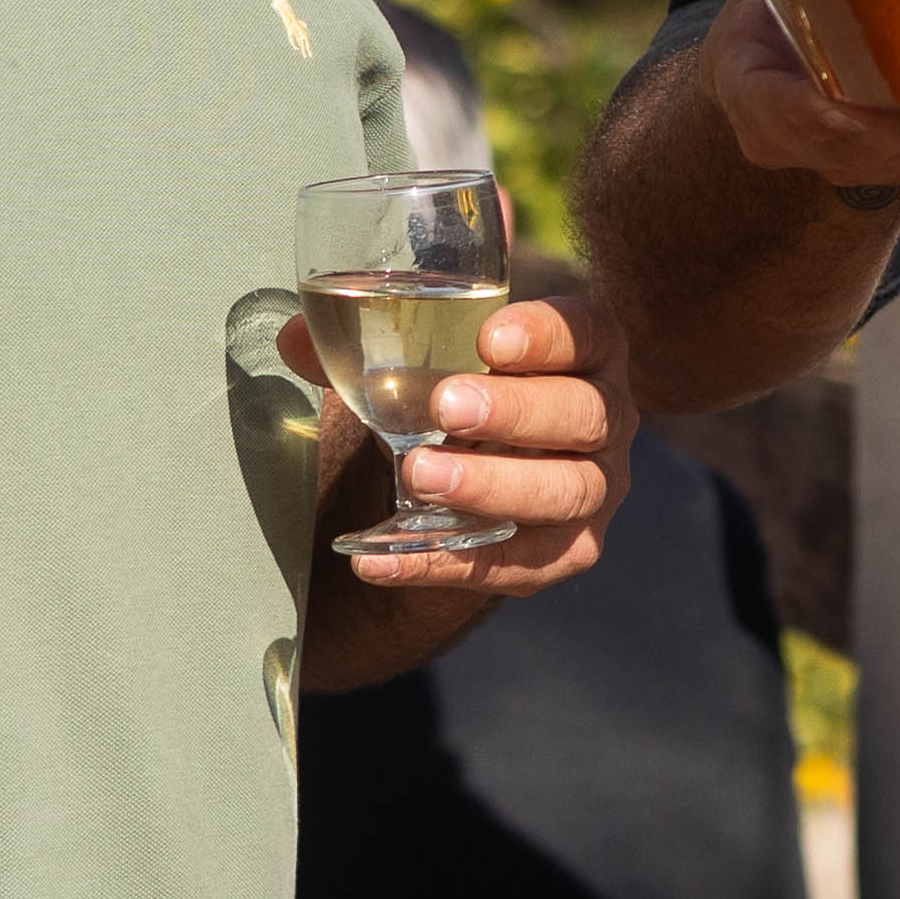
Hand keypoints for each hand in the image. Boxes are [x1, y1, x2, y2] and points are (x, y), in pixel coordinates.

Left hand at [291, 289, 639, 594]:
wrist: (465, 472)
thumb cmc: (455, 390)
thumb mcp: (421, 355)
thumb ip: (365, 338)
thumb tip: (293, 339)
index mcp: (586, 351)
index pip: (588, 332)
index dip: (547, 334)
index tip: (490, 338)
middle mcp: (606, 419)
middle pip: (583, 414)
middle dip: (516, 412)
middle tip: (445, 409)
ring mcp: (594, 489)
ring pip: (566, 492)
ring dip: (492, 486)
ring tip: (419, 476)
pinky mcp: (565, 552)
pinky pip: (514, 566)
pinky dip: (443, 564)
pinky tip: (378, 558)